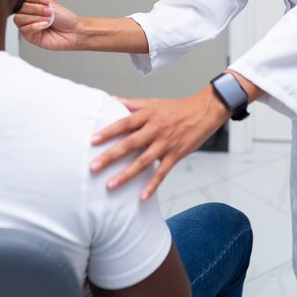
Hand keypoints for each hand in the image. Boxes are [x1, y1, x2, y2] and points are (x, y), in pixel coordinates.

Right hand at [13, 0, 80, 50]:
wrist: (74, 32)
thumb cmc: (66, 19)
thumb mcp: (52, 3)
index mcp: (33, 5)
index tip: (44, 0)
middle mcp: (29, 15)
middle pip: (19, 9)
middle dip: (35, 8)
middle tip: (48, 11)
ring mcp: (28, 25)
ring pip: (19, 19)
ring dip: (35, 18)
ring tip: (48, 19)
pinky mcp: (30, 36)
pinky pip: (24, 30)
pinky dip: (35, 26)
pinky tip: (44, 26)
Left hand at [90, 87, 230, 199]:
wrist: (204, 111)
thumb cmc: (177, 108)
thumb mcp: (153, 102)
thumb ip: (131, 103)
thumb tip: (112, 99)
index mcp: (148, 115)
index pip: (124, 123)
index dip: (108, 131)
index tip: (93, 140)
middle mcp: (155, 129)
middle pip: (130, 144)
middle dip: (111, 156)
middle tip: (93, 166)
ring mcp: (165, 143)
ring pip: (143, 161)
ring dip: (126, 175)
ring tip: (110, 185)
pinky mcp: (175, 155)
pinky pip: (162, 172)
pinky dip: (152, 185)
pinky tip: (142, 197)